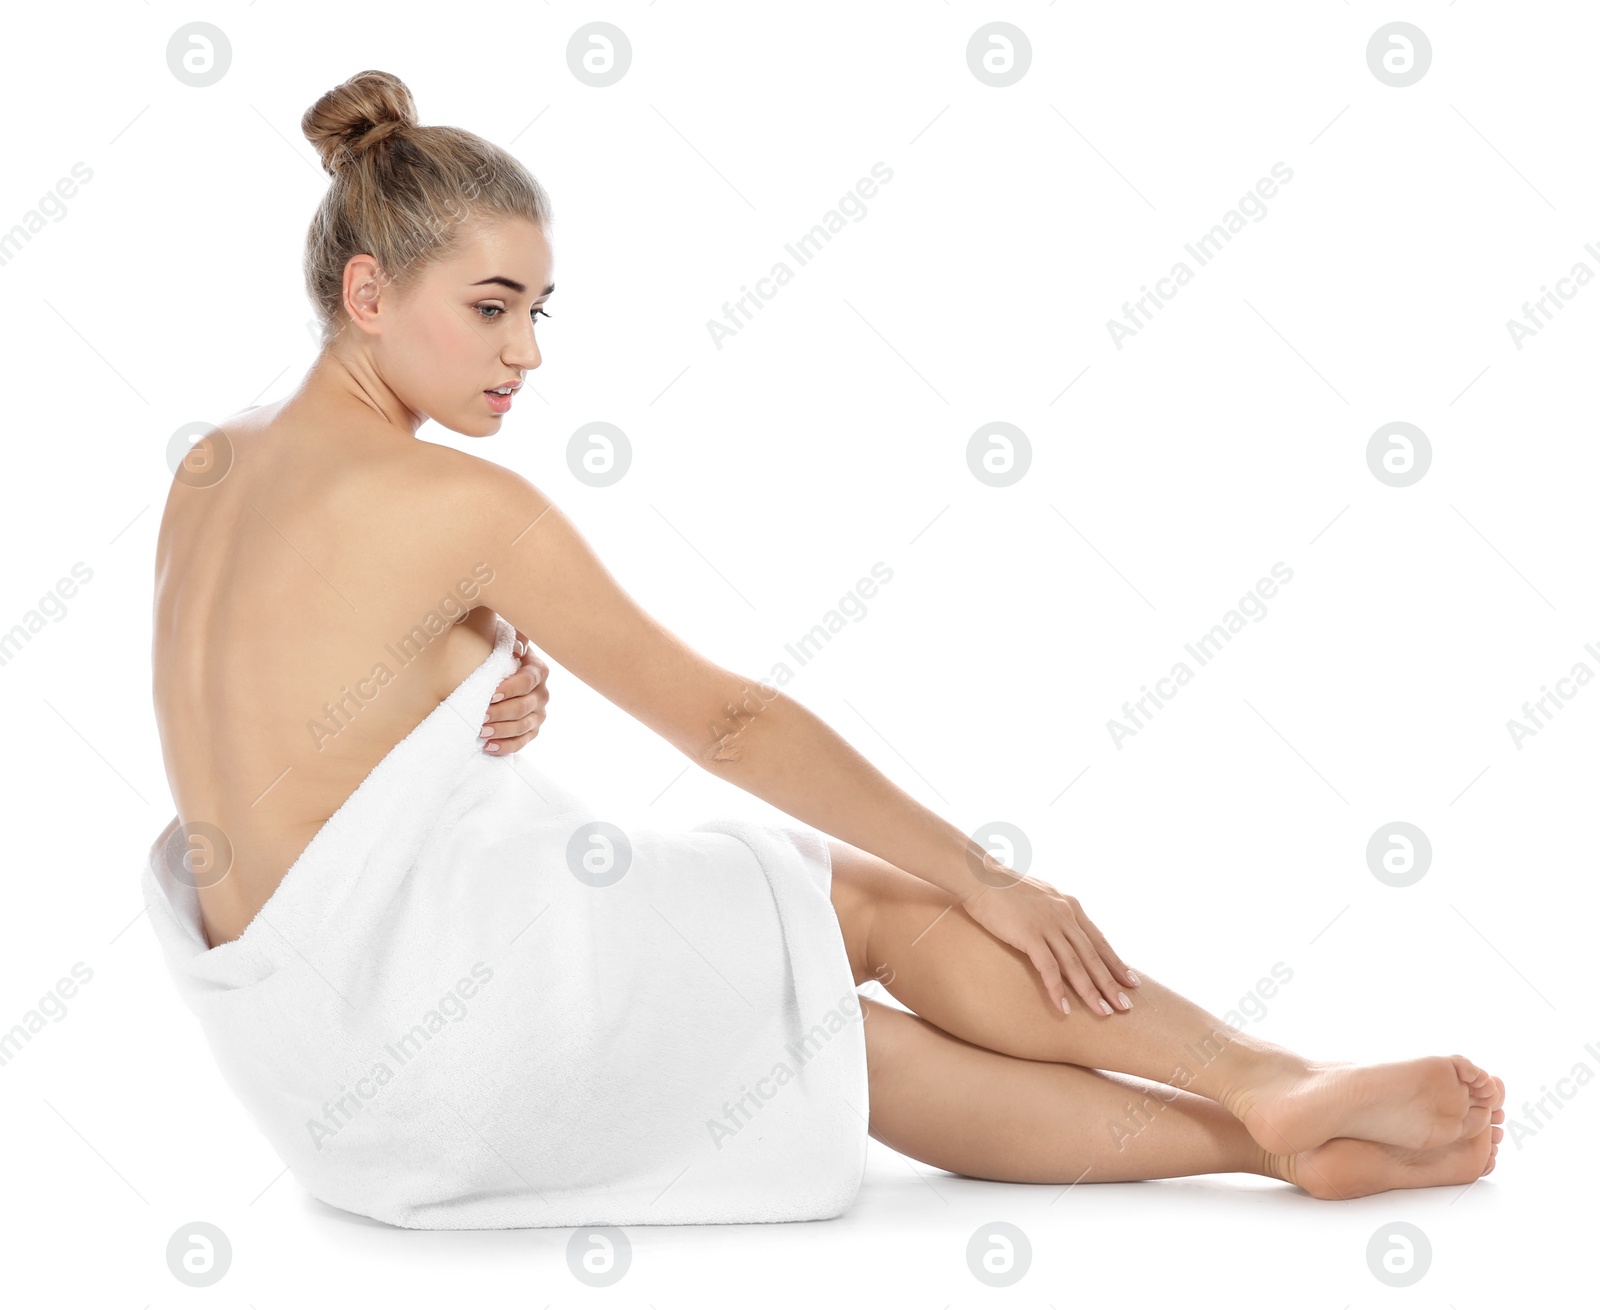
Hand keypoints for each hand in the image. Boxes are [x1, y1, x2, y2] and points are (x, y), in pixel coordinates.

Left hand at [480, 630, 548, 754]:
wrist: (501, 674)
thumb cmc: (501, 656)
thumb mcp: (506, 642)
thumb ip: (514, 639)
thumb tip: (518, 647)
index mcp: (537, 670)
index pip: (527, 681)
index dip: (510, 688)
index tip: (491, 694)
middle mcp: (542, 693)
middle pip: (524, 707)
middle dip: (501, 713)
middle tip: (480, 716)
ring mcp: (538, 714)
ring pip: (522, 727)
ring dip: (501, 730)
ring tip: (481, 732)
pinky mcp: (532, 730)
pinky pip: (521, 742)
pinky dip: (506, 746)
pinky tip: (489, 747)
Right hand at [959, 868, 1139, 1016]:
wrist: (981, 877)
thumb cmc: (1004, 887)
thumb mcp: (1040, 896)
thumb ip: (1054, 911)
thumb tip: (1061, 928)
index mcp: (1069, 906)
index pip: (1099, 939)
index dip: (1116, 962)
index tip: (1130, 981)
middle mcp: (1064, 915)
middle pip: (1092, 955)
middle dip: (1111, 983)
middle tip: (1125, 1006)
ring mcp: (1047, 924)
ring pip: (1075, 964)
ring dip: (1091, 991)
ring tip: (1103, 1012)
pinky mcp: (1029, 934)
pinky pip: (1048, 967)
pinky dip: (1057, 989)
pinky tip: (1064, 1008)